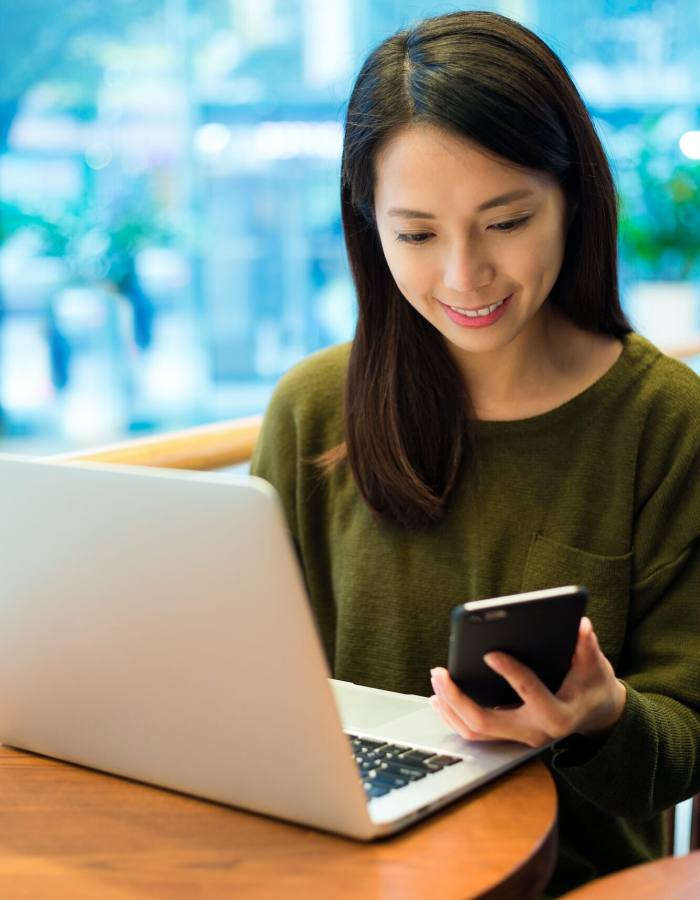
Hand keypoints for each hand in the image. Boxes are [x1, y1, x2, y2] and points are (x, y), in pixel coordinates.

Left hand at [429, 617, 626, 747]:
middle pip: (486, 723)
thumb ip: (588, 648)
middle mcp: (535, 731)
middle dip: (458, 699)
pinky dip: (454, 716)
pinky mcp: (509, 735)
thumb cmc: (593, 686)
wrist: (596, 716)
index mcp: (558, 715)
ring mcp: (519, 737)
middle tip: (440, 672)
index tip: (489, 653)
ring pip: (475, 731)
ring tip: (436, 682)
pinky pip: (475, 732)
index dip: (510, 673)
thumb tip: (581, 625)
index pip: (530, 693)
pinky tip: (440, 698)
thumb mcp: (596, 667)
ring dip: (450, 708)